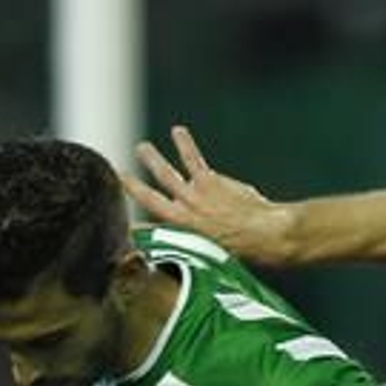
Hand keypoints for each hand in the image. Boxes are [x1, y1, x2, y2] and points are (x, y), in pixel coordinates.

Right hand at [123, 126, 284, 260]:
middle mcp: (182, 217)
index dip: (137, 228)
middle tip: (121, 176)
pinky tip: (178, 131)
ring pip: (164, 174)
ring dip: (151, 159)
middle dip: (133, 187)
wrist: (265, 234)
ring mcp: (193, 197)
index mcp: (183, 237)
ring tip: (142, 147)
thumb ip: (207, 241)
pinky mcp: (208, 182)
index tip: (125, 226)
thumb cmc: (248, 248)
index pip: (153, 231)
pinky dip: (184, 143)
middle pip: (149, 198)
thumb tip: (209, 235)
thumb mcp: (219, 254)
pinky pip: (192, 159)